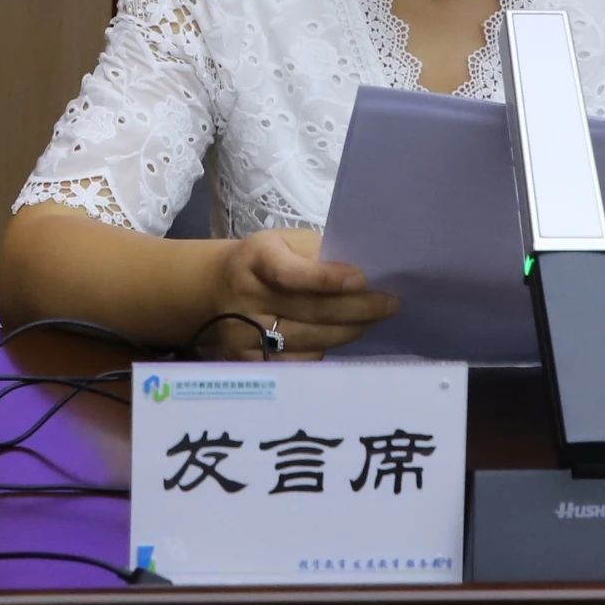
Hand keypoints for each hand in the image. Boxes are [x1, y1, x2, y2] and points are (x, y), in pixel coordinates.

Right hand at [211, 228, 397, 360]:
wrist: (215, 286)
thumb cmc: (266, 259)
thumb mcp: (286, 243)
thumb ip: (319, 255)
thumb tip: (365, 274)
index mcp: (256, 258)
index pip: (292, 273)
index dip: (328, 278)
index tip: (363, 280)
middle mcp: (246, 297)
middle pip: (309, 311)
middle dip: (356, 309)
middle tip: (389, 305)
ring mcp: (243, 334)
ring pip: (308, 340)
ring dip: (348, 331)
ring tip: (373, 321)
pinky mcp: (246, 361)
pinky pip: (296, 361)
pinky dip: (325, 351)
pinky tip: (343, 337)